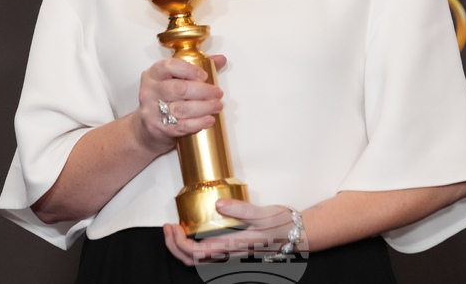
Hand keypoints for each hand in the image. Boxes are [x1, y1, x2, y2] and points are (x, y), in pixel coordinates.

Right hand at [135, 55, 226, 154]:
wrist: (146, 128)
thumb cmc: (163, 100)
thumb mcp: (174, 80)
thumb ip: (196, 68)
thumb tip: (220, 59)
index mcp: (154, 74)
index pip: (169, 66)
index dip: (190, 70)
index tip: (204, 76)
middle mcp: (150, 91)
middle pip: (179, 88)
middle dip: (203, 91)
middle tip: (218, 93)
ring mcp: (151, 110)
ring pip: (182, 108)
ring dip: (204, 107)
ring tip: (217, 106)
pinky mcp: (157, 128)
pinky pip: (181, 125)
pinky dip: (198, 123)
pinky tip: (209, 120)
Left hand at [163, 199, 305, 265]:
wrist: (298, 234)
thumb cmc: (283, 224)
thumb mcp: (263, 212)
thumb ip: (241, 209)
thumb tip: (218, 204)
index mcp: (234, 245)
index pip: (196, 253)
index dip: (178, 243)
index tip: (172, 226)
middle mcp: (229, 254)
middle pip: (192, 262)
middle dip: (173, 247)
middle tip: (167, 227)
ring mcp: (231, 254)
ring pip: (198, 261)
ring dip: (181, 248)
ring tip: (175, 229)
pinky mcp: (234, 250)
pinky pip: (207, 255)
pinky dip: (192, 247)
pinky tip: (193, 232)